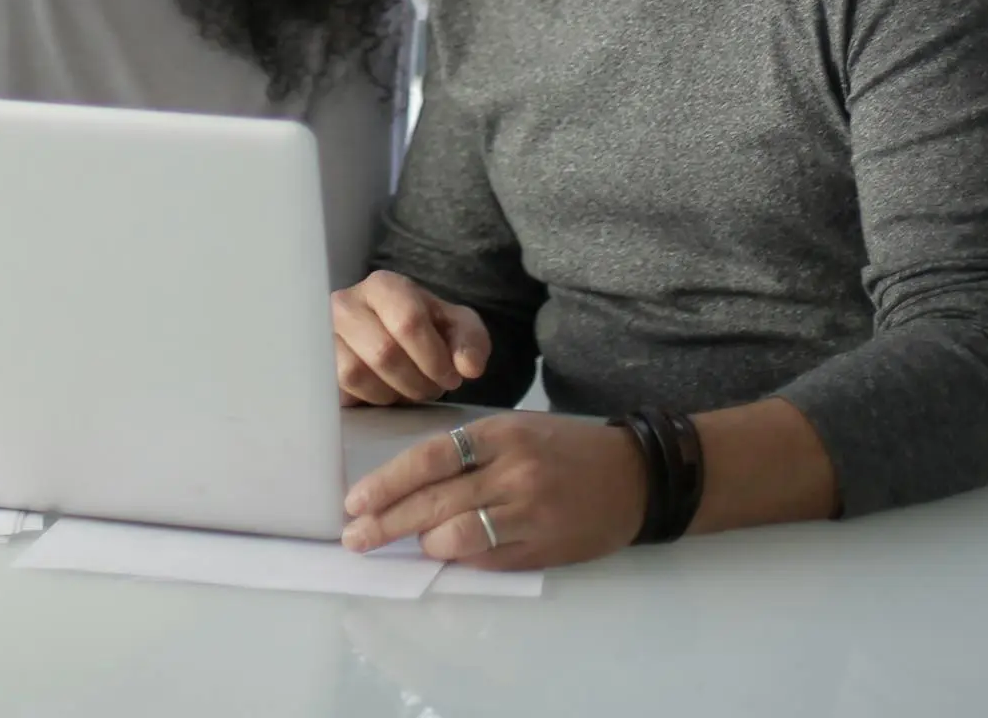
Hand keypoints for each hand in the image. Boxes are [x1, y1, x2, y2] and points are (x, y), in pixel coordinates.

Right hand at [331, 269, 491, 404]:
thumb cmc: (426, 334)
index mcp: (383, 286)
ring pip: (357, 373)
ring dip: (392, 393)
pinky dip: (370, 399)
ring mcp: (324, 333)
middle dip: (416, 381)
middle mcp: (345, 302)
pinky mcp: (316, 362)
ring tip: (408, 390)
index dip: (434, 357)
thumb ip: (471, 342)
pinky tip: (384, 393)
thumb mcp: (458, 330)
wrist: (393, 344)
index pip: (408, 321)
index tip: (451, 377)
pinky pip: (340, 389)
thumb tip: (469, 367)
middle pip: (383, 352)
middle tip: (430, 388)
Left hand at [341, 410, 645, 570]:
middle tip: (355, 537)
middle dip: (387, 522)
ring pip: (458, 536)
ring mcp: (529, 513)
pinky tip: (447, 555)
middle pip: (435, 501)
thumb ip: (469, 453)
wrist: (632, 476)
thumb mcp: (516, 429)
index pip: (430, 457)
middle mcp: (512, 472)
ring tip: (411, 544)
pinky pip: (488, 559)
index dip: (388, 481)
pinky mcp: (543, 548)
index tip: (356, 499)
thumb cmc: (564, 447)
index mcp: (500, 434)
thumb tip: (411, 483)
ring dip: (425, 543)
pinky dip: (460, 558)